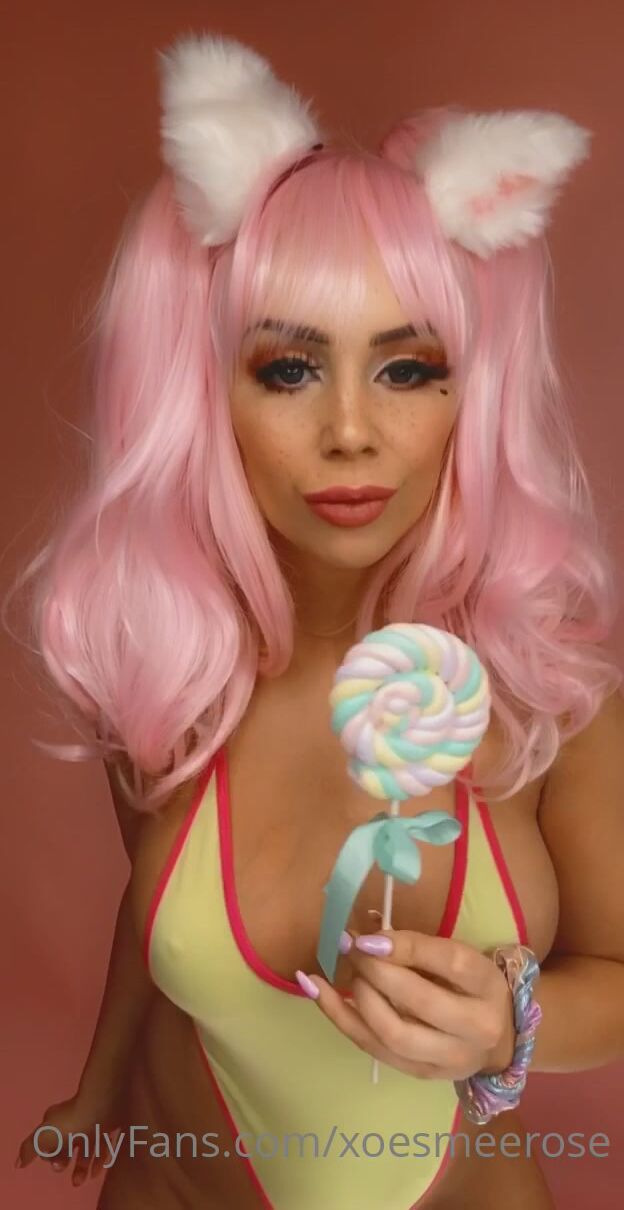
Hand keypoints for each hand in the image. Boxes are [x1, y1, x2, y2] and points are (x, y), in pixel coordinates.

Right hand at [15, 1080, 125, 1186]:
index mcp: (58, 1118)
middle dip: (65, 1162)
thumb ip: (29, 1149)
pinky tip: (96, 1172)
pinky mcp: (111, 1124)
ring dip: (82, 1166)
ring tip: (81, 1181)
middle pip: (68, 1144)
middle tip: (69, 1175)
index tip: (55, 1162)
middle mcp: (75, 1118)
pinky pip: (105, 1144)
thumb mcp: (44, 1135)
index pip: (50, 1139)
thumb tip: (20, 1163)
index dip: (50, 1154)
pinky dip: (100, 1159)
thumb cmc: (72, 1121)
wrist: (105, 1103)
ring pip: (86, 1146)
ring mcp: (94, 1121)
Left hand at [298, 929, 515, 1080]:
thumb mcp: (457, 957)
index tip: (368, 937)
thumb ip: (416, 944)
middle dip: (376, 972)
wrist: (497, 1040)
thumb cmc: (470, 987)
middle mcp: (476, 1027)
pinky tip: (317, 992)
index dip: (406, 948)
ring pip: (394, 1033)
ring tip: (349, 973)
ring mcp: (448, 1058)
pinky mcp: (422, 1074)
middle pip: (420, 1002)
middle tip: (351, 948)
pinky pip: (374, 1048)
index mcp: (487, 985)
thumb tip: (366, 927)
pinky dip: (340, 1018)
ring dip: (360, 998)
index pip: (449, 963)